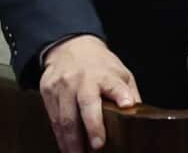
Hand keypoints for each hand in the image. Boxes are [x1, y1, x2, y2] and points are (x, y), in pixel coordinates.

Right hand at [39, 34, 141, 152]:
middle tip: (97, 146)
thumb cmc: (99, 65)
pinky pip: (53, 118)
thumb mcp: (119, 72)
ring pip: (65, 116)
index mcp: (104, 74)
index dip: (121, 94)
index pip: (114, 83)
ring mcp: (62, 84)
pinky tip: (66, 147)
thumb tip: (140, 118)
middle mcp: (82, 78)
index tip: (127, 104)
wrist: (69, 46)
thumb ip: (128, 94)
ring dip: (71, 140)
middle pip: (86, 103)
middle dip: (92, 126)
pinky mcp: (48, 90)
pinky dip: (59, 136)